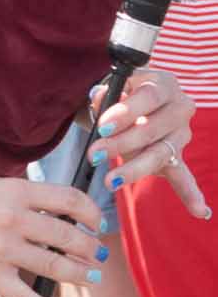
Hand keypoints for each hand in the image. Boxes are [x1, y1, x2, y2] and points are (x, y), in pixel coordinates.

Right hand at [0, 176, 105, 296]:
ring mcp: (1, 251)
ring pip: (55, 265)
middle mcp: (12, 220)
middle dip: (90, 248)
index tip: (96, 222)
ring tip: (92, 277)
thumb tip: (58, 209)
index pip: (69, 199)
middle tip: (97, 254)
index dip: (92, 213)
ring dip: (81, 273)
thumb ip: (24, 195)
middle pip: (68, 235)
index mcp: (14, 192)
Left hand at [87, 67, 208, 218]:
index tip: (103, 126)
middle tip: (95, 154)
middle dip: (121, 143)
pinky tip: (200, 212)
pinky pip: (184, 176)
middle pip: (153, 129)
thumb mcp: (112, 87)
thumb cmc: (121, 93)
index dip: (126, 112)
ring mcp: (180, 135)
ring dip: (134, 169)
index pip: (149, 97)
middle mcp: (179, 108)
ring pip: (161, 154)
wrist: (134, 102)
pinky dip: (191, 194)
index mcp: (164, 84)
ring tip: (110, 181)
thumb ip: (105, 94)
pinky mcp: (176, 157)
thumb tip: (99, 99)